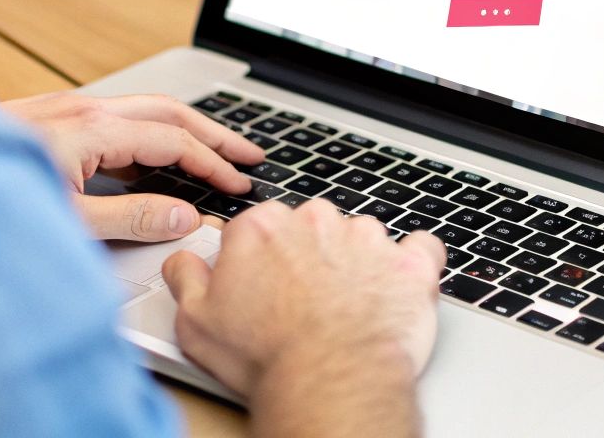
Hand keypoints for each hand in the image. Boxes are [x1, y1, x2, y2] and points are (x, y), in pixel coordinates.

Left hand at [0, 92, 263, 241]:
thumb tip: (183, 215)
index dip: (212, 165)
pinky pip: (116, 116)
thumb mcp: (67, 222)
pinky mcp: (48, 116)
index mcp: (93, 128)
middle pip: (169, 112)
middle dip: (214, 133)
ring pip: (143, 109)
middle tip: (248, 155)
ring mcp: (63, 108)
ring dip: (183, 130)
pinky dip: (149, 133)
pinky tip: (149, 159)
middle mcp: (82, 109)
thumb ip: (131, 218)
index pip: (174, 142)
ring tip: (210, 153)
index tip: (237, 187)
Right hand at [162, 198, 446, 398]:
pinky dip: (411, 264)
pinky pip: (420, 248)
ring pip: (361, 238)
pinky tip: (397, 287)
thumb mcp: (195, 322)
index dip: (260, 263)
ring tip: (348, 305)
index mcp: (262, 227)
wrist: (330, 382)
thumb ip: (185, 277)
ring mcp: (368, 237)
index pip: (259, 230)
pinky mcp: (412, 262)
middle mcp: (316, 220)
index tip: (264, 288)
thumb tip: (183, 260)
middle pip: (310, 229)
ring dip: (356, 262)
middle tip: (303, 302)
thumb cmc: (266, 357)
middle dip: (308, 258)